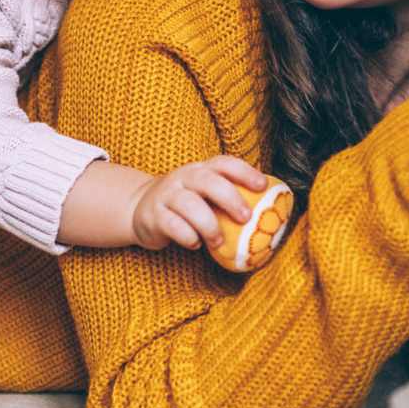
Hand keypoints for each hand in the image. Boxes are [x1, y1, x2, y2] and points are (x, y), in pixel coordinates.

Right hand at [129, 156, 267, 250]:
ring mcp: (166, 195)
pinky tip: (195, 243)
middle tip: (246, 217)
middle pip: (208, 180)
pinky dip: (186, 235)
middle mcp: (183, 177)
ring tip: (219, 241)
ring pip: (189, 204)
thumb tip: (269, 213)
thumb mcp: (204, 193)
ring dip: (209, 224)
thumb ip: (227, 197)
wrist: (139, 208)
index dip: (244, 172)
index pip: (224, 163)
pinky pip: (171, 225)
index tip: (262, 186)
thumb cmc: (185, 204)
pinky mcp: (153, 215)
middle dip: (230, 198)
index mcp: (200, 169)